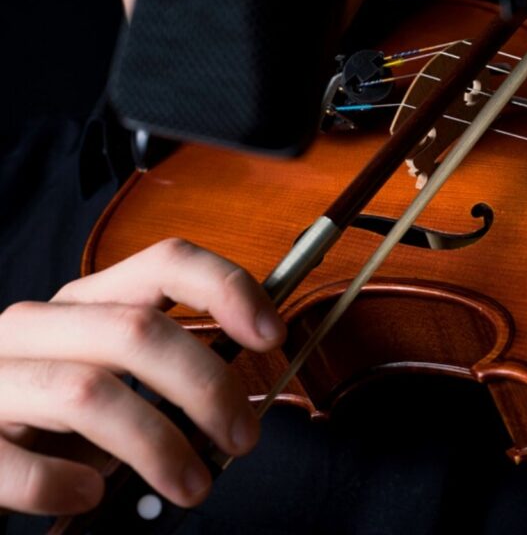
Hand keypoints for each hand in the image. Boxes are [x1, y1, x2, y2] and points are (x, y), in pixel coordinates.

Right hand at [0, 238, 285, 514]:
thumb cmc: (50, 418)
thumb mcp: (109, 376)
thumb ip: (163, 374)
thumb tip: (240, 404)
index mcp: (83, 304)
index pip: (165, 262)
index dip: (226, 289)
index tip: (272, 335)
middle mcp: (36, 328)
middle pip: (139, 331)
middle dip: (207, 387)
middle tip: (243, 438)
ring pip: (90, 394)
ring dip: (158, 446)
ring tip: (193, 486)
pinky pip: (22, 464)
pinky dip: (66, 484)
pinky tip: (90, 495)